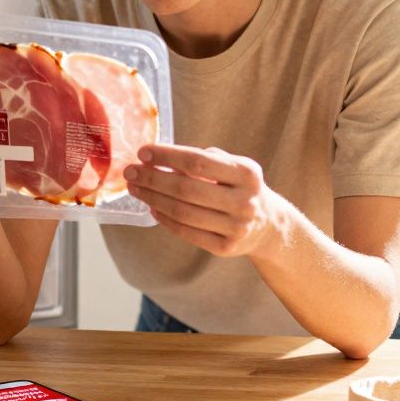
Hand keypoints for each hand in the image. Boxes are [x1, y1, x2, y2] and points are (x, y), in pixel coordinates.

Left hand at [124, 143, 292, 258]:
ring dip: (153, 199)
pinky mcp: (226, 248)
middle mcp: (244, 201)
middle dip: (152, 178)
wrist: (269, 225)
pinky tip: (152, 207)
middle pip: (186, 189)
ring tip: (136, 188)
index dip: (167, 156)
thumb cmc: (240, 188)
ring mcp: (236, 227)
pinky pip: (187, 232)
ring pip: (183, 212)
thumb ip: (203, 160)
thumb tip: (157, 157)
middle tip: (130, 172)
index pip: (198, 162)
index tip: (143, 152)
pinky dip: (165, 219)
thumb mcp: (233, 167)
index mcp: (246, 173)